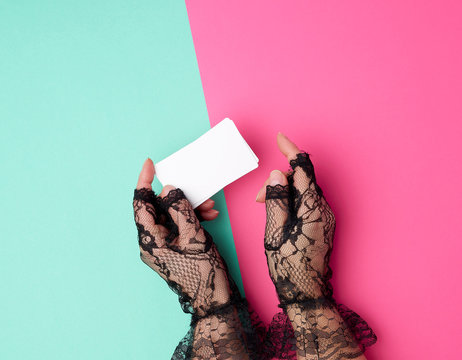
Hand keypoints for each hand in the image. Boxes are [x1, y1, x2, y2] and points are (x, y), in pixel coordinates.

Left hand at [133, 158, 234, 316]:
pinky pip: (177, 228)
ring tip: (210, 206)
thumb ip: (180, 208)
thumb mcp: (193, 234)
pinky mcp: (171, 250)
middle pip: (157, 209)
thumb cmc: (202, 270)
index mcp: (149, 239)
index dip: (144, 181)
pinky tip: (209, 217)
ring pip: (170, 217)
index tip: (150, 164)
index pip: (140, 203)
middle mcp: (150, 243)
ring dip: (189, 208)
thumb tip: (169, 189)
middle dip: (178, 197)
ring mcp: (161, 247)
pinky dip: (191, 220)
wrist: (214, 299)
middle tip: (198, 191)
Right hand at [256, 133, 334, 304]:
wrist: (306, 293)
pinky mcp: (321, 224)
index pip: (303, 169)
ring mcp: (324, 217)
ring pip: (303, 191)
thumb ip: (276, 200)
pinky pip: (306, 203)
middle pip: (302, 179)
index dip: (291, 151)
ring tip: (264, 207)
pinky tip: (277, 213)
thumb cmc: (288, 266)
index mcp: (313, 207)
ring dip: (283, 192)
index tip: (280, 137)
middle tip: (258, 197)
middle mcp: (323, 209)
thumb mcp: (274, 231)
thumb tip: (275, 175)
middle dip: (279, 179)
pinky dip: (290, 202)